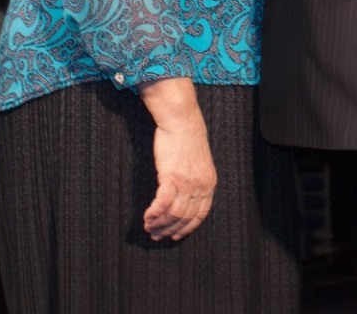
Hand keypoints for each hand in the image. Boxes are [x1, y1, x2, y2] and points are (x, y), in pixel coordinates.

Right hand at [138, 78, 214, 241]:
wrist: (181, 120)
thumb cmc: (188, 137)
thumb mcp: (199, 162)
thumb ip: (196, 179)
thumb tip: (186, 194)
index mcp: (209, 183)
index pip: (200, 214)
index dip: (188, 228)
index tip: (177, 235)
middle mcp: (200, 185)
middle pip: (185, 217)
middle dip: (169, 229)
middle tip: (156, 235)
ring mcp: (186, 182)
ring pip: (173, 213)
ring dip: (159, 223)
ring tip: (149, 227)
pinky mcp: (171, 176)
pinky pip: (162, 203)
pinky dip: (154, 213)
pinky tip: (147, 217)